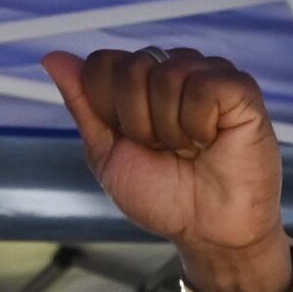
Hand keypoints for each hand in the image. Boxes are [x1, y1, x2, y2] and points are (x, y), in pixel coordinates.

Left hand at [42, 46, 292, 291]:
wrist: (207, 233)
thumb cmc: (165, 198)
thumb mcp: (107, 153)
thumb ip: (83, 104)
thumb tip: (52, 58)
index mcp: (141, 82)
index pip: (102, 63)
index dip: (108, 108)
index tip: (131, 142)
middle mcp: (174, 70)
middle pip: (131, 66)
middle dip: (137, 121)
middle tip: (164, 149)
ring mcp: (208, 76)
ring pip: (168, 75)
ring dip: (171, 127)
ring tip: (190, 149)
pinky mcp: (240, 90)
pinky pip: (204, 87)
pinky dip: (199, 123)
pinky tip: (211, 140)